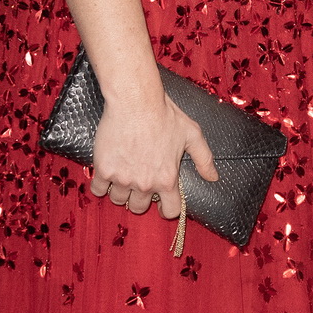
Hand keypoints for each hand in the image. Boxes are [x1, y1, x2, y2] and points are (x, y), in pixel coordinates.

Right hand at [90, 92, 219, 219]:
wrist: (135, 101)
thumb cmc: (165, 114)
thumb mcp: (192, 134)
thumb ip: (204, 159)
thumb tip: (214, 178)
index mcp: (167, 179)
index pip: (170, 211)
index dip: (166, 208)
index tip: (161, 201)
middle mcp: (145, 183)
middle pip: (139, 208)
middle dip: (139, 199)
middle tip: (138, 182)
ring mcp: (123, 178)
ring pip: (118, 200)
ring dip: (120, 192)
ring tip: (122, 176)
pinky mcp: (104, 169)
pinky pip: (98, 190)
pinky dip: (101, 186)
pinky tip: (106, 174)